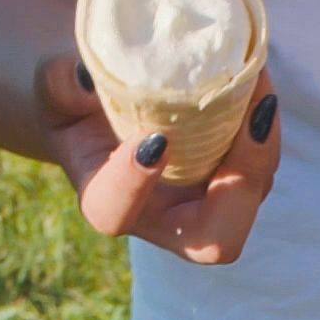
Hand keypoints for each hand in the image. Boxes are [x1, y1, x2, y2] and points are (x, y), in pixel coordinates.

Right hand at [40, 52, 280, 265]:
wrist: (107, 110)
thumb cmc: (76, 106)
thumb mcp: (54, 91)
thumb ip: (59, 85)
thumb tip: (86, 79)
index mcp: (108, 203)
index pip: (116, 211)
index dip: (134, 183)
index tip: (151, 138)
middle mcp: (163, 219)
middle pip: (216, 240)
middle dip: (242, 184)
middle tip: (251, 122)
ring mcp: (206, 205)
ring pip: (250, 195)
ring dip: (262, 145)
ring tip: (257, 84)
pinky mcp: (234, 180)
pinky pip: (261, 163)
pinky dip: (264, 124)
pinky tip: (257, 78)